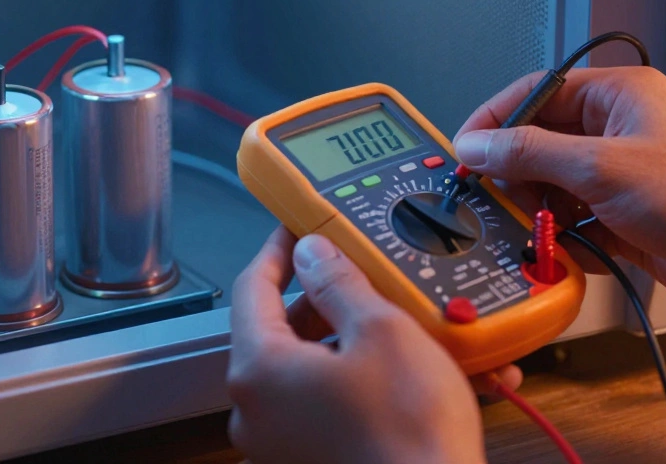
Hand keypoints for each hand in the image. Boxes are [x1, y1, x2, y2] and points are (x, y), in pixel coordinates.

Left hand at [227, 227, 521, 463]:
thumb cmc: (408, 428)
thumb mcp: (381, 331)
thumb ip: (338, 282)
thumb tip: (310, 251)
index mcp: (258, 370)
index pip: (252, 288)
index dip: (279, 250)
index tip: (299, 225)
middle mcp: (256, 411)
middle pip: (280, 331)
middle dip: (325, 298)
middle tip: (363, 272)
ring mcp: (280, 444)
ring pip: (310, 369)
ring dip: (351, 340)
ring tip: (403, 322)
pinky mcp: (309, 461)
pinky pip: (329, 406)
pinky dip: (363, 382)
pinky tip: (412, 371)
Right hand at [452, 66, 665, 341]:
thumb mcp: (602, 167)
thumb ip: (530, 153)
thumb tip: (477, 143)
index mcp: (617, 95)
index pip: (536, 92)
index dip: (495, 119)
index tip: (464, 149)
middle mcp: (618, 130)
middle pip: (540, 142)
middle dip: (514, 172)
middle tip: (491, 195)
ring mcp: (622, 176)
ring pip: (553, 186)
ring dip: (538, 209)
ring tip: (530, 226)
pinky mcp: (627, 218)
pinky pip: (574, 222)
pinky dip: (562, 238)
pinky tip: (562, 249)